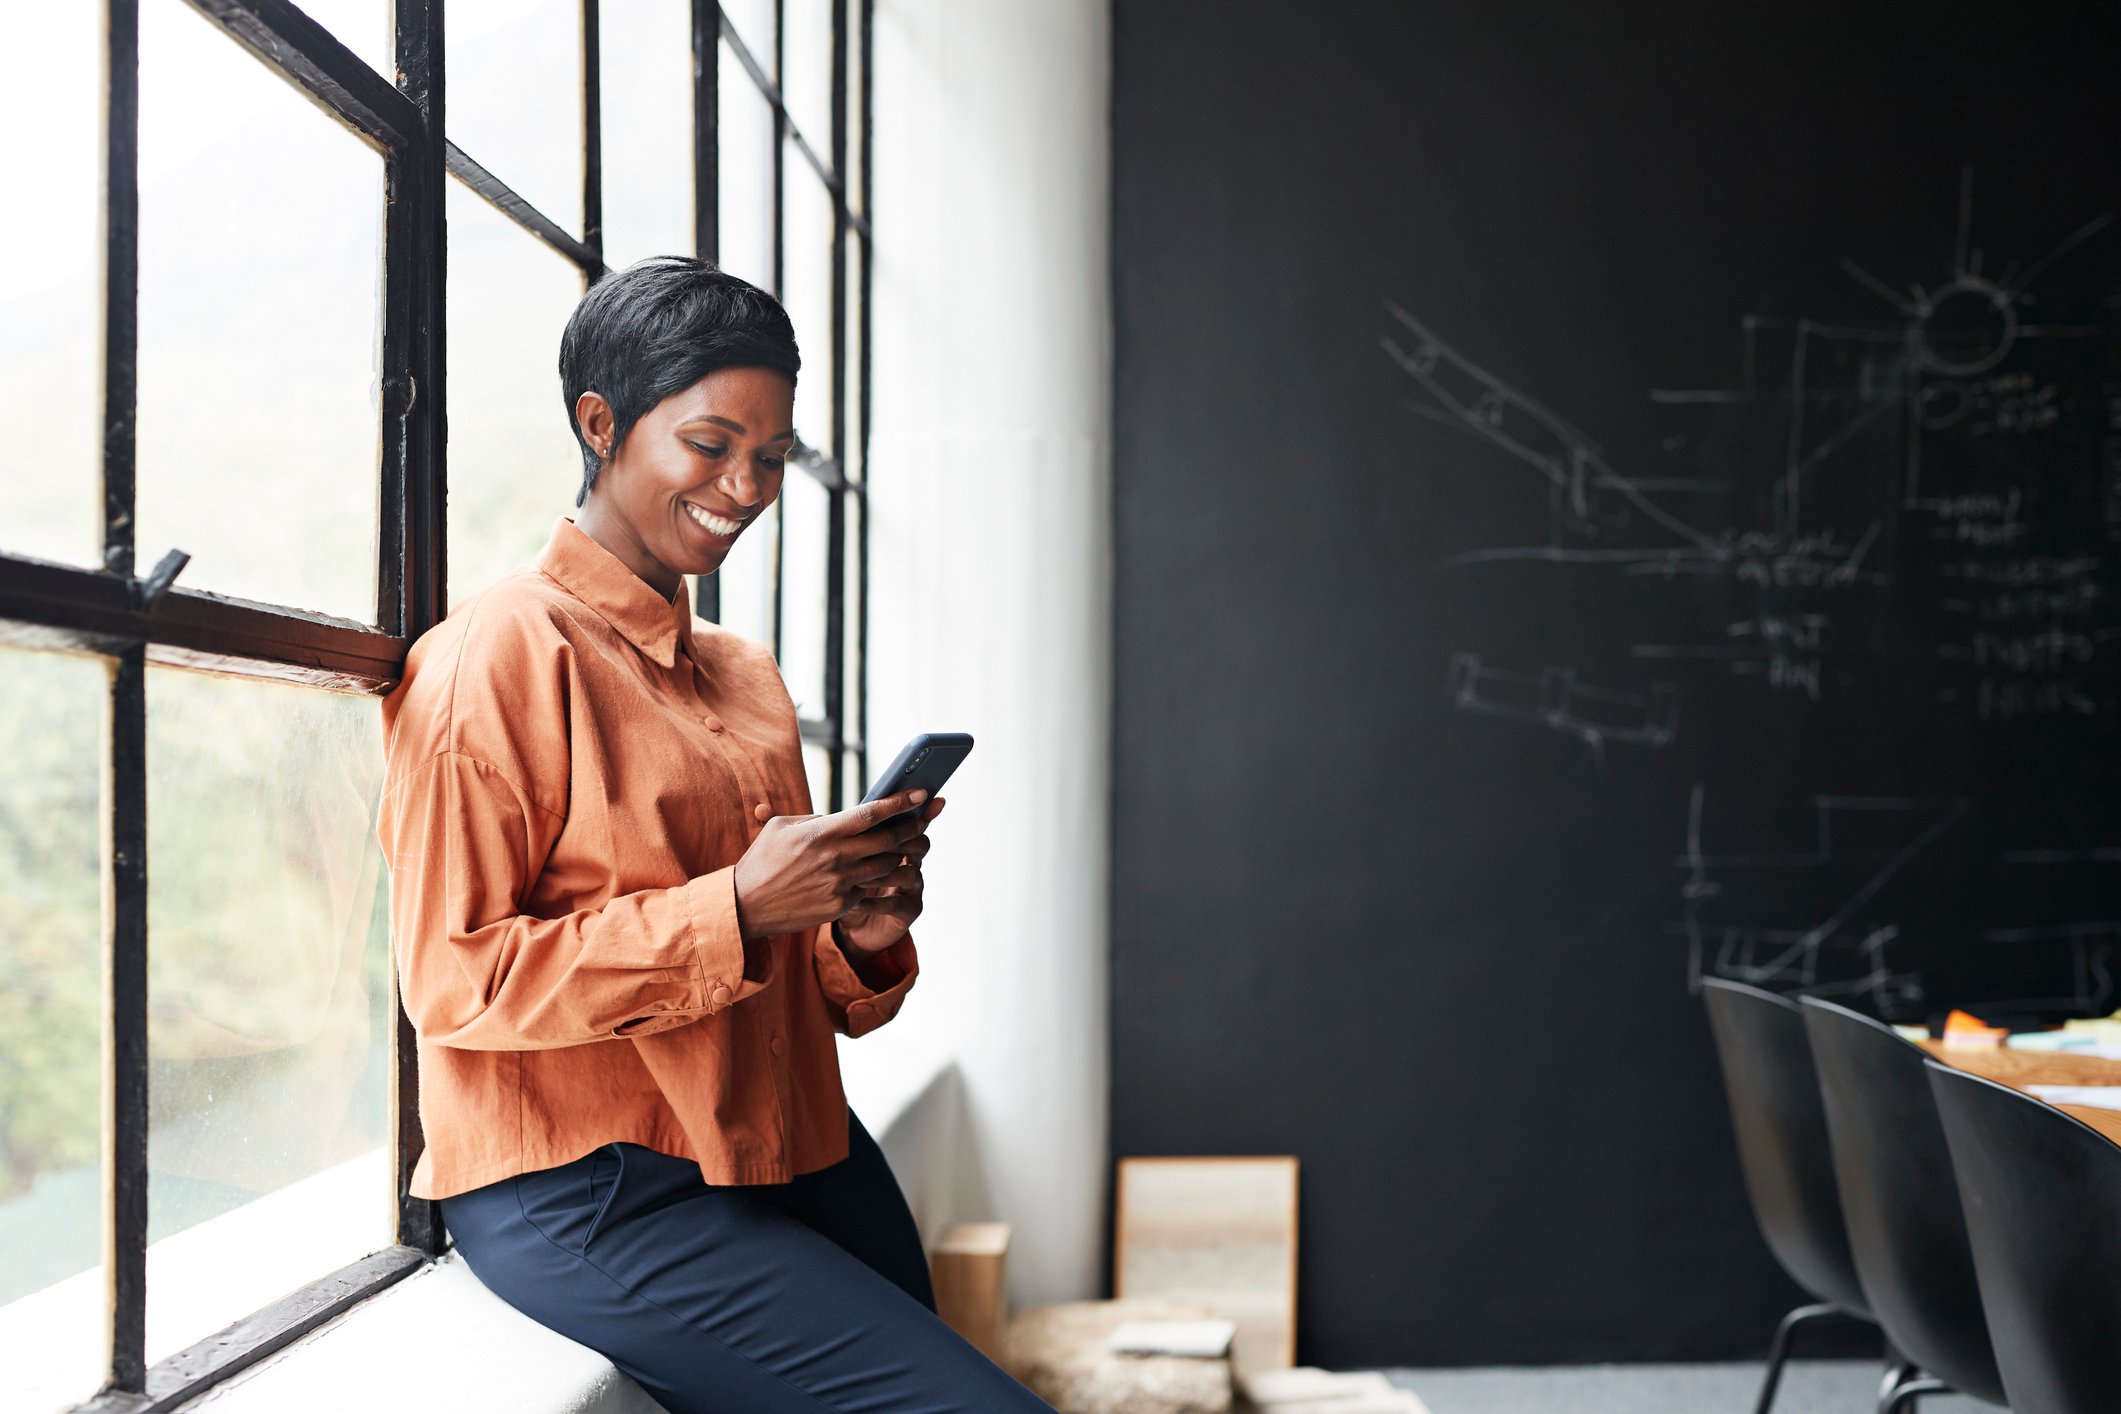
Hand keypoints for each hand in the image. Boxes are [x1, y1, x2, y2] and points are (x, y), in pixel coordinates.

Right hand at [731, 788, 932, 940]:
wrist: (746, 906)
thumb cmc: (762, 860)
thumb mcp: (783, 827)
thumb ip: (816, 820)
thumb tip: (842, 817)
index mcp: (821, 833)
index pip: (870, 813)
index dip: (899, 802)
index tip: (921, 794)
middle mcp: (835, 858)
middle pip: (888, 840)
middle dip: (911, 828)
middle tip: (922, 821)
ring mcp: (840, 884)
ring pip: (885, 866)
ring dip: (899, 855)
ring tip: (906, 847)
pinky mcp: (840, 906)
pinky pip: (869, 889)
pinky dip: (875, 879)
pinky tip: (877, 872)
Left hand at [836, 795, 944, 955]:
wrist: (847, 926)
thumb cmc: (842, 886)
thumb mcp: (842, 857)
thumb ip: (842, 837)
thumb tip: (822, 818)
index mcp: (897, 845)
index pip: (912, 822)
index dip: (918, 809)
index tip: (920, 794)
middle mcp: (911, 864)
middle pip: (920, 843)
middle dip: (901, 838)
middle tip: (879, 838)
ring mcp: (913, 889)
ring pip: (910, 873)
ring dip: (884, 873)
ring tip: (857, 877)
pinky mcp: (908, 912)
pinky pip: (896, 903)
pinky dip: (873, 902)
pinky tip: (853, 902)